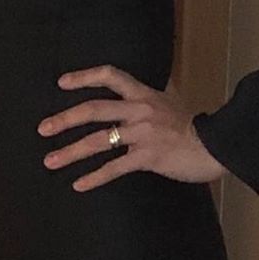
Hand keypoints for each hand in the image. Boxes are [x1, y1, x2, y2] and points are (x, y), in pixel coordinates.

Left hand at [37, 64, 226, 190]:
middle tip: (43, 129)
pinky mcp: (147, 158)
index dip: (84, 76)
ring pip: (99, 141)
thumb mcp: (169, 100)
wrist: (215, 145)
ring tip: (50, 161)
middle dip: (65, 119)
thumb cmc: (191, 124)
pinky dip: (95, 177)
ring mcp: (142, 134)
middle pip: (94, 109)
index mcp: (142, 93)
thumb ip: (149, 94)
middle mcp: (138, 110)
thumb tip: (135, 88)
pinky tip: (78, 184)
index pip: (110, 75)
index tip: (61, 83)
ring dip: (71, 151)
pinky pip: (115, 167)